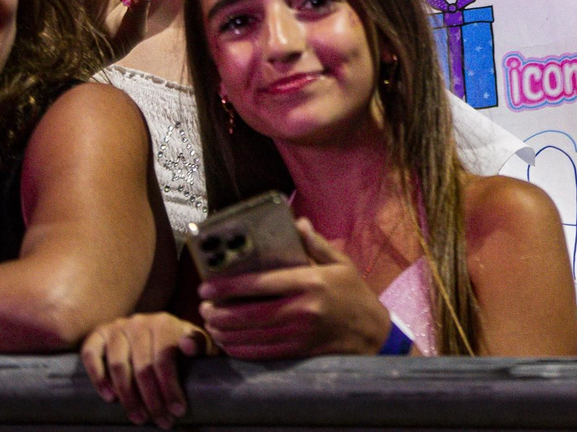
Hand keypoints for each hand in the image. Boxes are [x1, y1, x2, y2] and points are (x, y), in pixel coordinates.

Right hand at [81, 313, 208, 428]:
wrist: (154, 330)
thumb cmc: (177, 343)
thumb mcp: (196, 341)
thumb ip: (198, 343)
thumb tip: (187, 345)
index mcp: (164, 323)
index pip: (164, 359)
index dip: (170, 388)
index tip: (177, 411)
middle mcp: (139, 322)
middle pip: (142, 367)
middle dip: (152, 399)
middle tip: (160, 421)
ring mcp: (117, 327)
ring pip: (118, 365)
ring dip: (128, 396)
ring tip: (139, 417)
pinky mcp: (98, 334)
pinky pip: (91, 355)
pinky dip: (98, 377)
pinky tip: (110, 397)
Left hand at [198, 219, 392, 359]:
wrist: (372, 332)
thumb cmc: (354, 294)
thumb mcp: (341, 263)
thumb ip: (316, 244)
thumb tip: (297, 223)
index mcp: (310, 282)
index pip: (261, 284)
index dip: (229, 286)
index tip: (207, 286)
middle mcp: (303, 309)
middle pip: (249, 313)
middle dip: (220, 312)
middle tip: (204, 308)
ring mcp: (299, 334)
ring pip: (251, 335)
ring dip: (225, 332)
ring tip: (211, 324)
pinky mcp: (298, 352)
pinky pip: (261, 353)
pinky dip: (240, 349)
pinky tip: (229, 342)